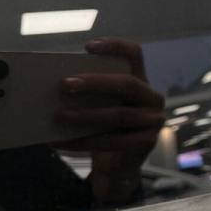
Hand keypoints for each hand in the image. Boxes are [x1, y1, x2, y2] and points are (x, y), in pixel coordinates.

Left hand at [56, 38, 164, 203]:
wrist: (118, 164)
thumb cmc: (105, 127)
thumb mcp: (100, 105)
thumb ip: (91, 94)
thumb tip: (58, 85)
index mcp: (141, 81)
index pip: (135, 55)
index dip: (115, 46)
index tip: (88, 47)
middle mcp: (152, 98)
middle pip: (128, 84)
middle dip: (95, 83)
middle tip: (64, 85)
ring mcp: (153, 121)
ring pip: (119, 115)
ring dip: (85, 115)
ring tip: (58, 116)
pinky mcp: (147, 143)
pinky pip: (113, 141)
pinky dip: (84, 141)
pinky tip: (61, 142)